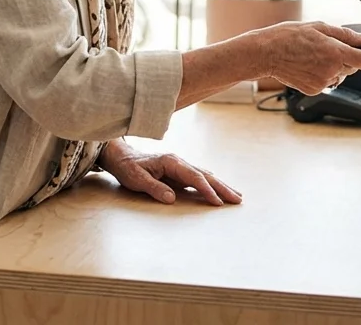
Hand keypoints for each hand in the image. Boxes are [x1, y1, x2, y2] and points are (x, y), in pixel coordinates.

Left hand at [96, 139, 241, 206]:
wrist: (122, 158)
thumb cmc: (128, 168)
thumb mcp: (136, 179)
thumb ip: (154, 188)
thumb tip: (171, 198)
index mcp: (171, 162)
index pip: (194, 177)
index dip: (206, 189)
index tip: (217, 201)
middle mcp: (179, 162)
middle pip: (206, 175)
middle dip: (222, 188)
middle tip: (238, 199)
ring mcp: (180, 167)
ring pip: (205, 176)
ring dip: (221, 186)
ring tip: (236, 196)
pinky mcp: (179, 173)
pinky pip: (199, 179)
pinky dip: (211, 185)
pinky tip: (219, 189)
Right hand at [239, 22, 360, 94]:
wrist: (265, 54)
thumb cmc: (288, 37)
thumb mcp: (319, 27)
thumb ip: (345, 35)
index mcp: (336, 53)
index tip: (358, 49)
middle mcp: (332, 71)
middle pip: (353, 68)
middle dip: (346, 58)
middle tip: (327, 48)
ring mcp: (323, 83)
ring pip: (340, 75)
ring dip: (333, 67)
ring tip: (314, 56)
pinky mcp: (314, 90)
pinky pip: (327, 82)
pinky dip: (322, 74)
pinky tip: (307, 65)